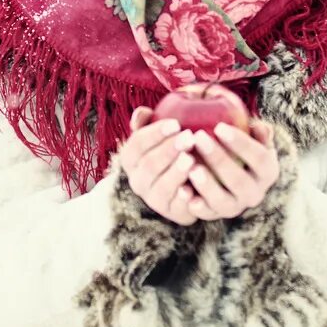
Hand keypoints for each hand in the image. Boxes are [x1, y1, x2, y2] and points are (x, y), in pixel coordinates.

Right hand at [115, 107, 200, 225]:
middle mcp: (137, 181)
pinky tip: (195, 184)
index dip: (155, 133)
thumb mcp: (161, 135)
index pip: (137, 144)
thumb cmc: (173, 151)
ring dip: (176, 172)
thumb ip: (149, 121)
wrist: (189, 184)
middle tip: (189, 138)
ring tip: (191, 159)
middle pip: (149, 165)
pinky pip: (177, 206)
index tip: (176, 123)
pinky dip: (185, 196)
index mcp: (131, 160)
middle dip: (168, 150)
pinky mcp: (172, 213)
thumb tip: (140, 113)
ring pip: (161, 187)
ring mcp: (153, 199)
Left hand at [185, 119, 279, 220]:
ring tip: (192, 168)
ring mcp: (235, 206)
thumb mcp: (252, 138)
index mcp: (268, 172)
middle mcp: (254, 193)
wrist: (226, 176)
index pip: (259, 159)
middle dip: (219, 159)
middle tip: (199, 138)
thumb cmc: (239, 149)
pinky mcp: (215, 214)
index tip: (219, 127)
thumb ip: (258, 132)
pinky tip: (182, 189)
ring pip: (223, 201)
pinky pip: (205, 212)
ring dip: (207, 185)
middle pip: (239, 180)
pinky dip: (194, 203)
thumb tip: (260, 127)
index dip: (241, 143)